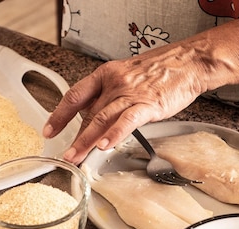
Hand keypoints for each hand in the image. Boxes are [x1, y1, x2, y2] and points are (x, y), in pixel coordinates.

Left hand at [43, 43, 208, 163]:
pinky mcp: (148, 104)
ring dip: (87, 141)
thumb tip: (94, 120)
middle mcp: (114, 83)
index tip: (49, 129)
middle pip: (88, 114)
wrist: (188, 62)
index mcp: (106, 75)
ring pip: (102, 119)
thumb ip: (109, 97)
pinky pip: (127, 121)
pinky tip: (105, 146)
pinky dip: (115, 134)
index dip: (59, 114)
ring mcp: (130, 94)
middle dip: (74, 137)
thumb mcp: (126, 78)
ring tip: (77, 156)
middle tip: (66, 155)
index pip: (75, 96)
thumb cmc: (159, 71)